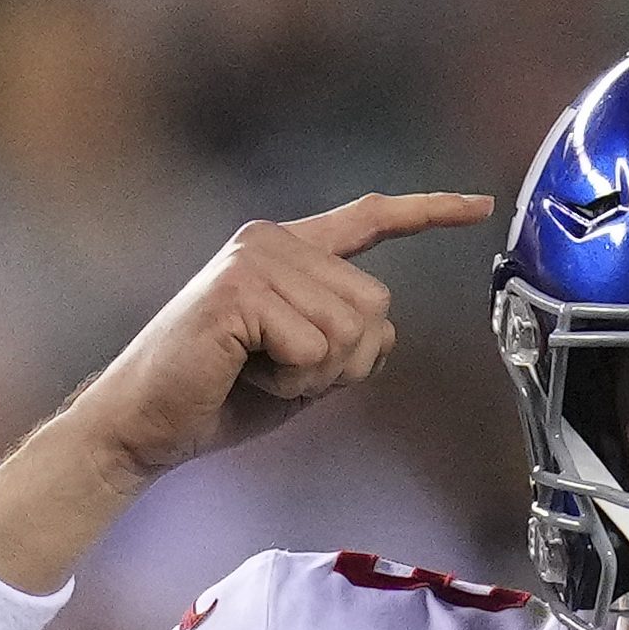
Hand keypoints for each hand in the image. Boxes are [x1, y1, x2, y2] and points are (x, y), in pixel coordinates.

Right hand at [68, 191, 495, 486]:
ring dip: (313, 375)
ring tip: (256, 369)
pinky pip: (314, 350)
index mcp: (291, 252)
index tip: (480, 206)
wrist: (147, 423)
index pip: (370, 219)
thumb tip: (382, 329)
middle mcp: (273, 241)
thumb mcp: (307, 366)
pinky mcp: (239, 290)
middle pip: (376, 306)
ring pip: (350, 331)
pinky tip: (243, 371)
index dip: (429, 212)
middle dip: (345, 361)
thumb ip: (349, 337)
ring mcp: (255, 260)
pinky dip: (290, 380)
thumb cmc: (223, 395)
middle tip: (279, 370)